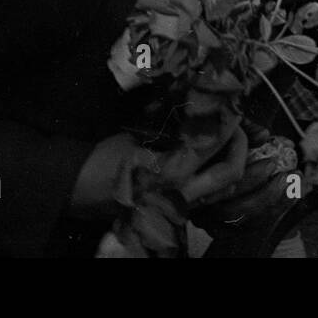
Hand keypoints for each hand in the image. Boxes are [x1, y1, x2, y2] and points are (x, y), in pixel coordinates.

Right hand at [70, 123, 247, 221]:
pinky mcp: (175, 212)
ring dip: (234, 165)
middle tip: (239, 128)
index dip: (228, 122)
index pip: (213, 143)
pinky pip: (208, 198)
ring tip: (234, 143)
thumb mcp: (138, 137)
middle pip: (229, 173)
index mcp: (171, 170)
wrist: (77, 190)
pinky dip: (218, 179)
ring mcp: (180, 206)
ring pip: (223, 190)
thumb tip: (199, 110)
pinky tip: (217, 162)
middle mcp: (182, 192)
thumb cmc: (105, 158)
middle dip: (241, 148)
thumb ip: (171, 129)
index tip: (233, 106)